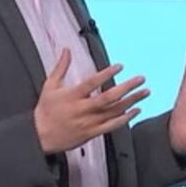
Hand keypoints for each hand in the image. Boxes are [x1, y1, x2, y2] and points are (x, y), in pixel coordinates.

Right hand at [34, 48, 149, 153]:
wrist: (40, 136)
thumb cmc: (45, 111)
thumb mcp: (50, 86)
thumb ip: (61, 67)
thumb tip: (66, 50)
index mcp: (71, 96)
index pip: (91, 83)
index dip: (106, 74)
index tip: (119, 66)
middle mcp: (82, 109)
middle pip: (108, 98)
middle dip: (127, 87)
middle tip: (140, 79)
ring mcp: (88, 122)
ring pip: (114, 111)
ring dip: (131, 101)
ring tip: (144, 92)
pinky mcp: (92, 133)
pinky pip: (112, 126)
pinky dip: (125, 118)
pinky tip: (135, 110)